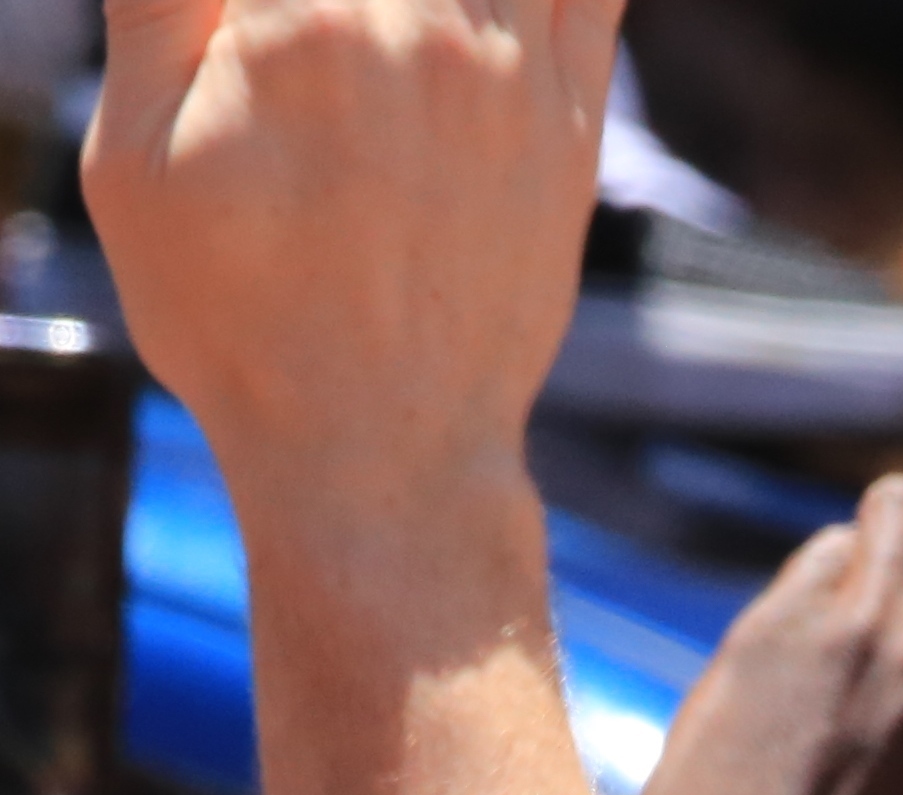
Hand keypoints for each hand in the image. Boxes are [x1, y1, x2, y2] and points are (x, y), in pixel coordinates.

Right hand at [82, 0, 620, 502]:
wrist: (380, 450)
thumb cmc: (237, 317)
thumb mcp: (138, 158)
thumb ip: (159, 7)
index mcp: (305, 22)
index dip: (264, 3)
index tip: (258, 27)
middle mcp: (425, 28)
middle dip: (332, 5)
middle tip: (318, 38)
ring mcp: (513, 74)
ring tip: (382, 37)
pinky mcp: (572, 125)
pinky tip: (485, 16)